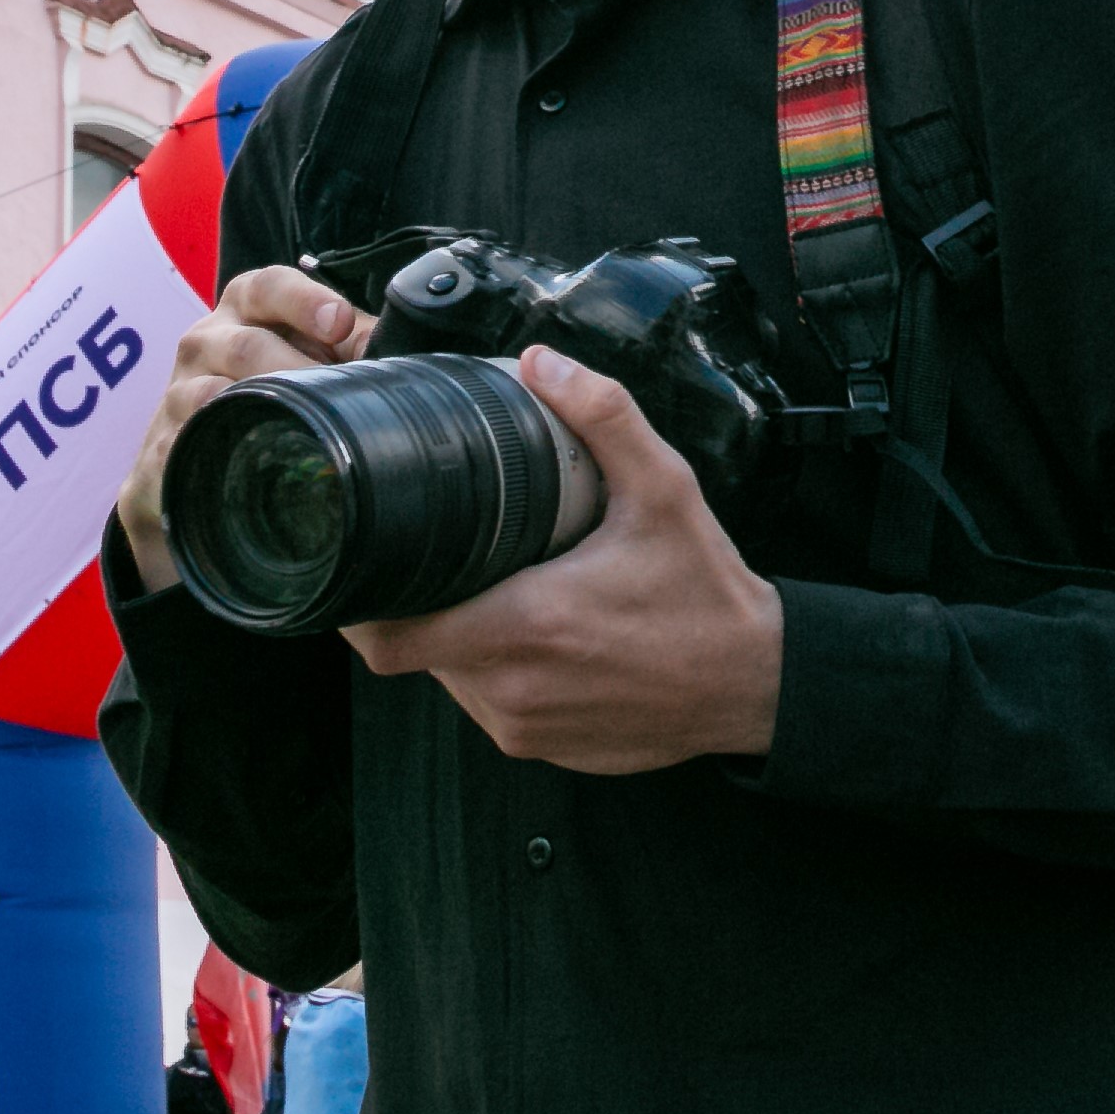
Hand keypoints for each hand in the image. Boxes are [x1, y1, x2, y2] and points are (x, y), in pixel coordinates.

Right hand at [120, 268, 371, 593]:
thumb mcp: (307, 359)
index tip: (338, 322)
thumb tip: (403, 354)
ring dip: (253, 413)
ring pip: (207, 395)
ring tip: (296, 430)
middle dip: (293, 369)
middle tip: (333, 395)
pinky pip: (179, 450)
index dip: (303, 298)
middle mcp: (203, 342)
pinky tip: (240, 466)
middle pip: (244, 344)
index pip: (266, 284)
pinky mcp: (159, 450)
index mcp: (243, 309)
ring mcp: (175, 396)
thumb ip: (349, 348)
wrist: (190, 462)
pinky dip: (210, 456)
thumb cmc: (263, 393)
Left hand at [343, 346, 783, 771]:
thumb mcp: (664, 489)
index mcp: (526, 624)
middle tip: (438, 557)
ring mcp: (527, 728)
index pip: (392, 638)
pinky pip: (492, 709)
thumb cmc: (707, 593)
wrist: (757, 685)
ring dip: (457, 641)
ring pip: (451, 683)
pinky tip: (536, 638)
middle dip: (416, 606)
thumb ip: (602, 416)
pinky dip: (496, 674)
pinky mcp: (546, 751)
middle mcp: (514, 688)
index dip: (356, 608)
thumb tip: (540, 363)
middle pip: (415, 654)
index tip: (357, 565)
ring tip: (497, 590)